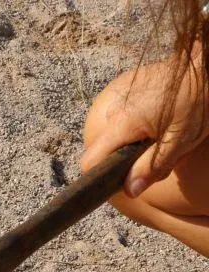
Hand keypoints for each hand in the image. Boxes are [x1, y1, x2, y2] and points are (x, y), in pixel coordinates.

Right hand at [81, 59, 208, 197]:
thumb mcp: (179, 141)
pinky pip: (127, 124)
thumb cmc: (198, 99)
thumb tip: (129, 190)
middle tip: (157, 159)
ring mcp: (123, 103)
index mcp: (122, 124)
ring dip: (136, 147)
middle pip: (105, 151)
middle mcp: (116, 113)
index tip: (120, 182)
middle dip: (126, 162)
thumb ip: (151, 167)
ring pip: (118, 138)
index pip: (90, 160)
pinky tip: (164, 127)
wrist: (207, 66)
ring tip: (165, 141)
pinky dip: (141, 132)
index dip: (100, 176)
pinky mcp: (132, 98)